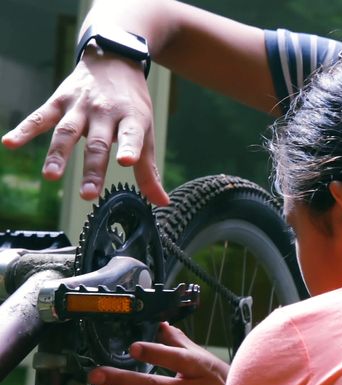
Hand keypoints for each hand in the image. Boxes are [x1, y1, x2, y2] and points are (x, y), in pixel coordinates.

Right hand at [1, 49, 167, 205]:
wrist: (114, 60)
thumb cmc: (132, 104)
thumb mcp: (146, 130)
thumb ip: (149, 169)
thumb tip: (161, 202)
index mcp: (131, 118)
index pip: (132, 134)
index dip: (131, 147)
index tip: (127, 161)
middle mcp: (105, 112)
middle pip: (98, 142)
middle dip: (93, 168)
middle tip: (88, 193)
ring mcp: (80, 106)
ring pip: (68, 131)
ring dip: (58, 154)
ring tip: (51, 175)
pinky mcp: (59, 101)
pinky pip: (40, 117)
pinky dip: (24, 129)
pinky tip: (10, 142)